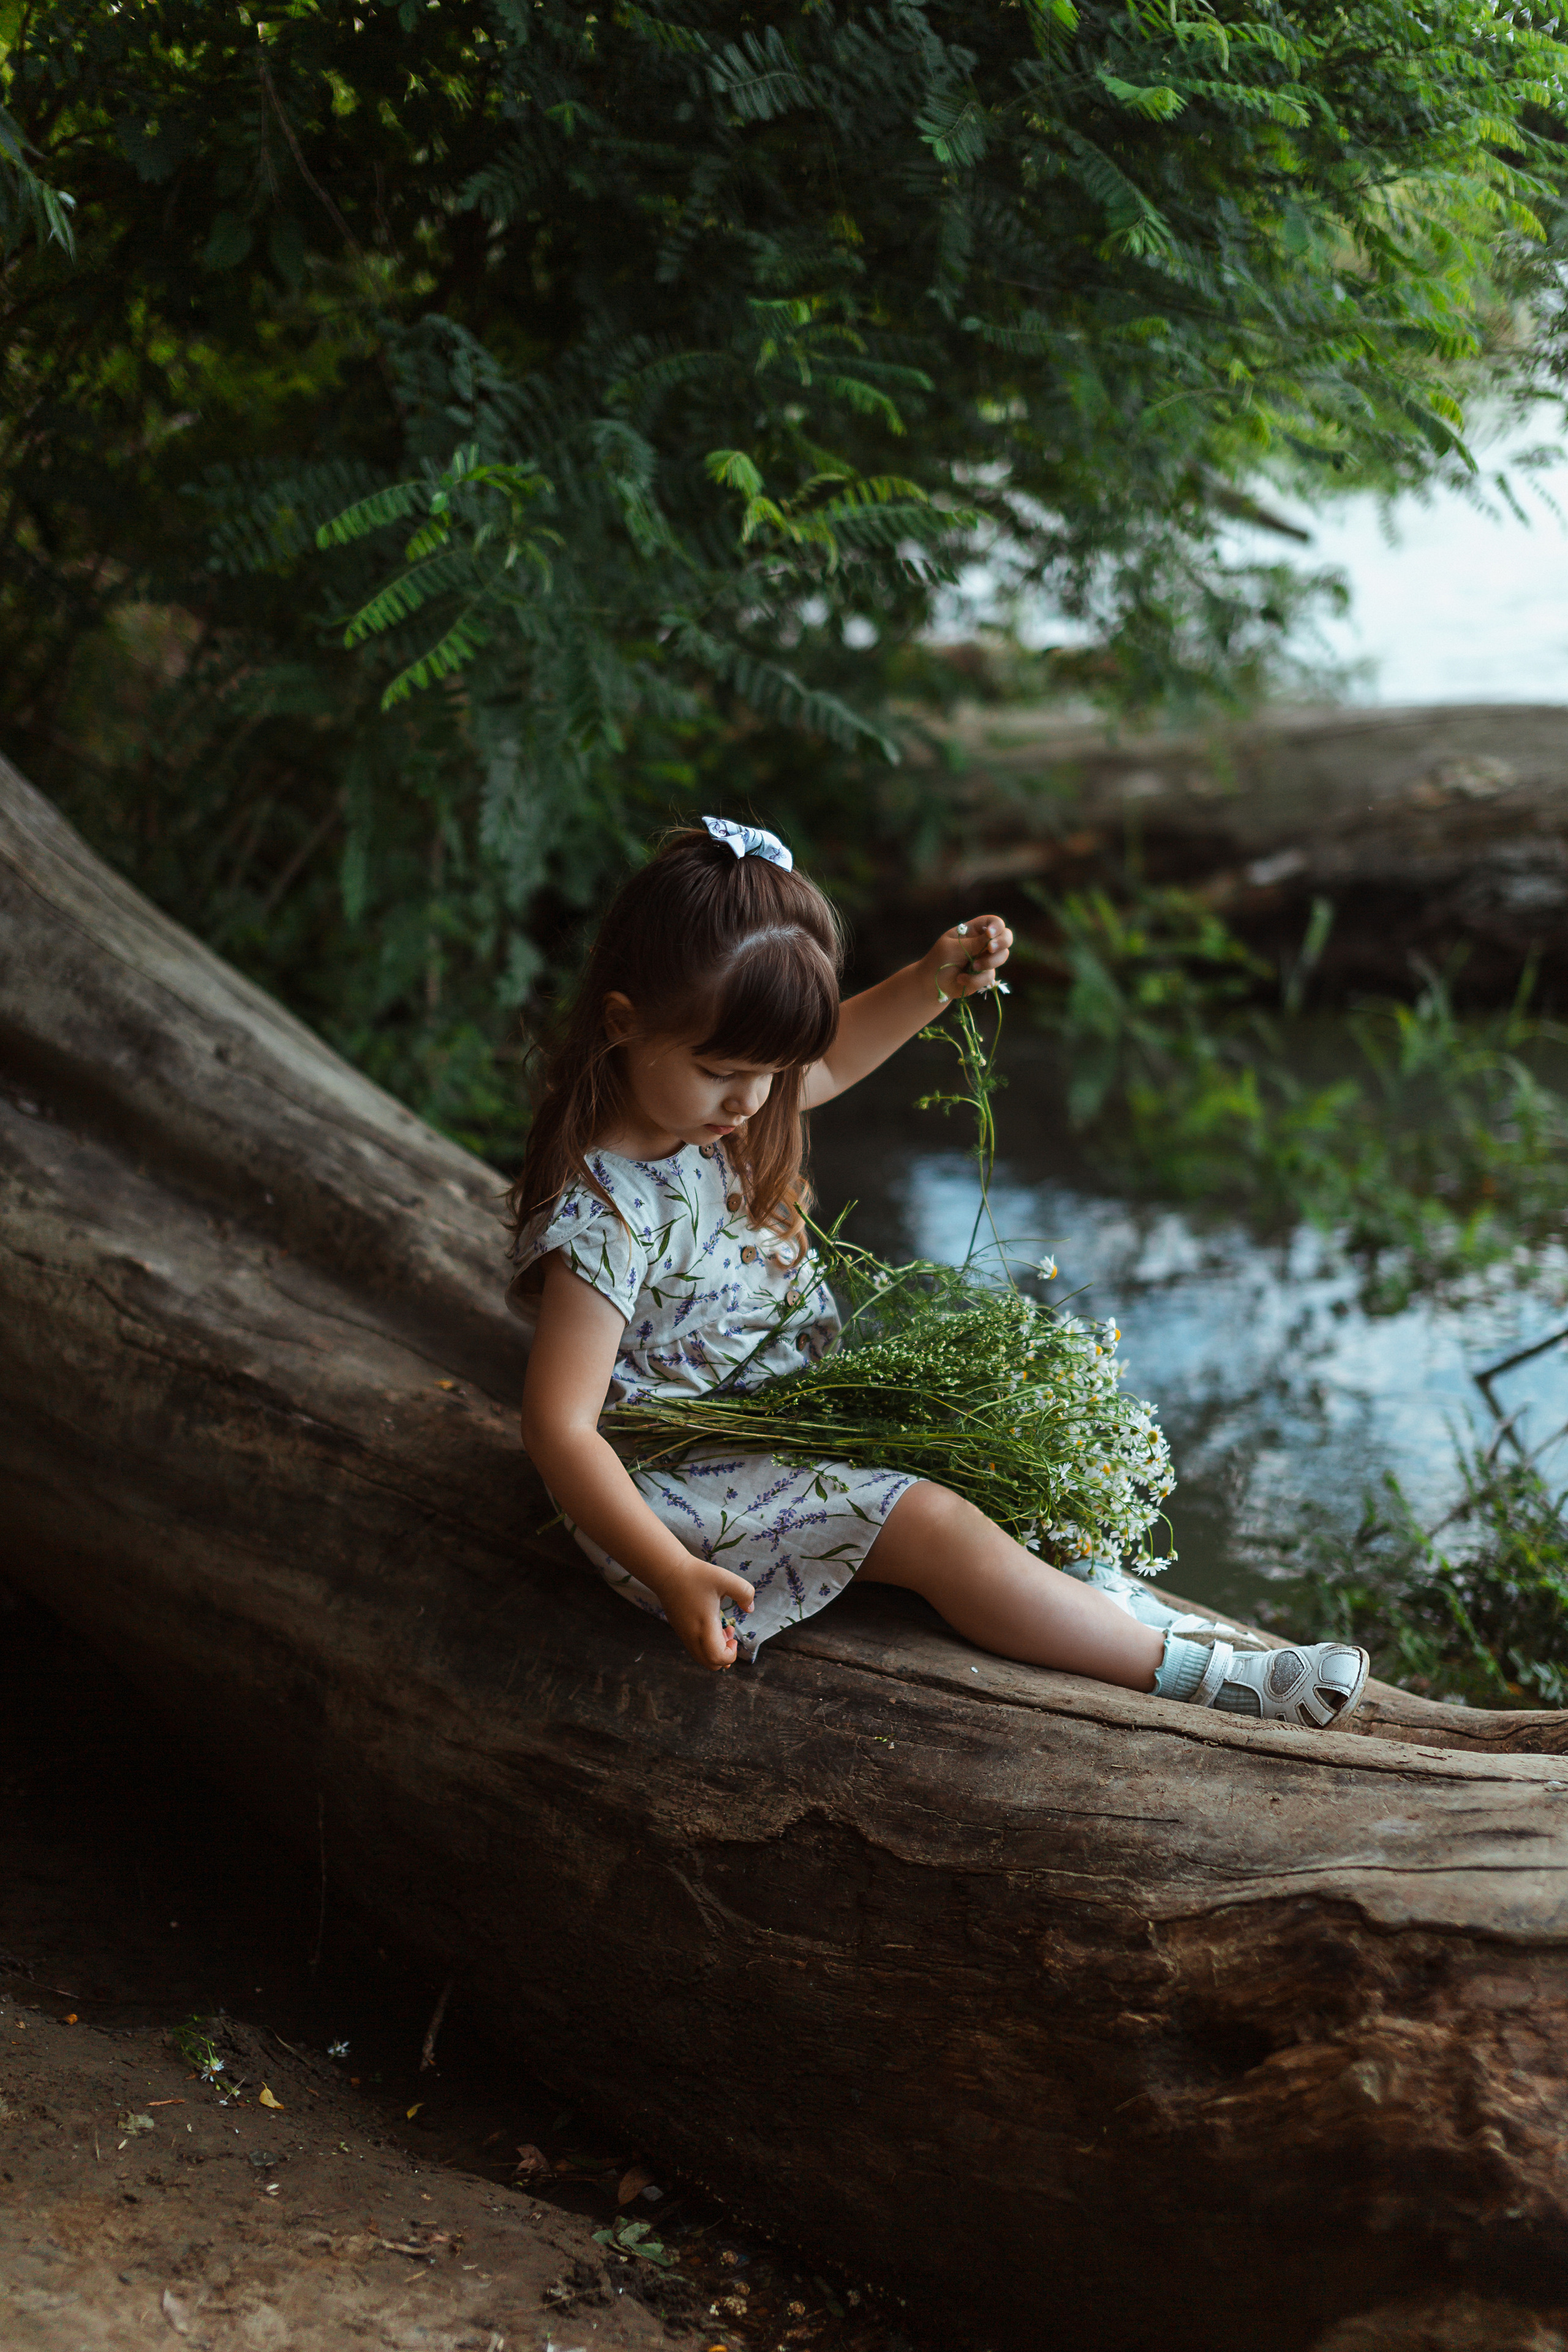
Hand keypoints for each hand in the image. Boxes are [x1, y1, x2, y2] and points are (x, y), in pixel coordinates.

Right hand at [653, 1553, 756, 1670]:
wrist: (667, 1571)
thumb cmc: (696, 1575)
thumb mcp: (726, 1578)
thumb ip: (744, 1592)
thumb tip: (750, 1609)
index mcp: (704, 1627)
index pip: (716, 1658)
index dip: (730, 1654)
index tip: (733, 1636)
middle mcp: (692, 1635)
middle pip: (709, 1664)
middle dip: (724, 1656)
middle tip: (729, 1635)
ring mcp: (684, 1634)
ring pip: (701, 1657)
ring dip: (715, 1649)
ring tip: (722, 1628)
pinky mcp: (680, 1630)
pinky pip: (695, 1647)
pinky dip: (706, 1644)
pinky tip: (711, 1623)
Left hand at [923, 913, 1012, 1003]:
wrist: (932, 984)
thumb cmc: (939, 960)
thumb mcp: (953, 947)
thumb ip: (973, 943)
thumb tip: (992, 938)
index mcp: (974, 931)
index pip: (993, 922)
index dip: (996, 926)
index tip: (989, 935)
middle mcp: (983, 943)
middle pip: (1006, 936)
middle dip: (1002, 942)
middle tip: (990, 949)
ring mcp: (986, 959)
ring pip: (1002, 956)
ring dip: (988, 962)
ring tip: (971, 968)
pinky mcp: (985, 975)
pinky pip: (990, 976)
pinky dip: (975, 979)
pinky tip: (961, 979)